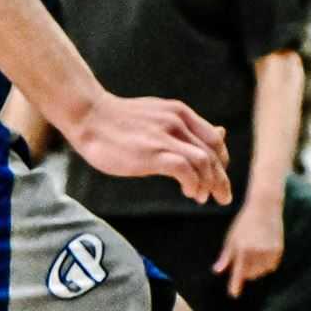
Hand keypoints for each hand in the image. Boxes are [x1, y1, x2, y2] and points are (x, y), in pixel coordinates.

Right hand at [66, 95, 229, 204]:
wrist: (88, 115)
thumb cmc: (121, 121)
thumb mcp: (160, 116)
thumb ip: (188, 128)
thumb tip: (222, 133)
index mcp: (181, 113)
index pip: (214, 139)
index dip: (222, 161)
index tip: (218, 178)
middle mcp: (178, 122)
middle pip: (213, 153)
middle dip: (221, 178)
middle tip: (223, 197)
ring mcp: (165, 136)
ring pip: (203, 161)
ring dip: (210, 183)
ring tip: (204, 198)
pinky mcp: (151, 152)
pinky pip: (184, 169)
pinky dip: (193, 183)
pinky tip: (189, 192)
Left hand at [213, 196, 282, 296]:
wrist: (265, 207)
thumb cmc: (244, 222)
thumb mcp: (231, 238)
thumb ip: (226, 256)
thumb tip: (217, 271)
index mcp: (243, 249)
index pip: (239, 272)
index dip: (236, 284)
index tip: (234, 294)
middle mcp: (257, 252)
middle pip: (251, 274)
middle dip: (246, 272)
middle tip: (243, 260)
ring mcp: (269, 251)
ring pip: (262, 271)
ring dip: (257, 269)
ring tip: (253, 256)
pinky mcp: (279, 249)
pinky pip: (272, 266)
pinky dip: (267, 265)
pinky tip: (263, 254)